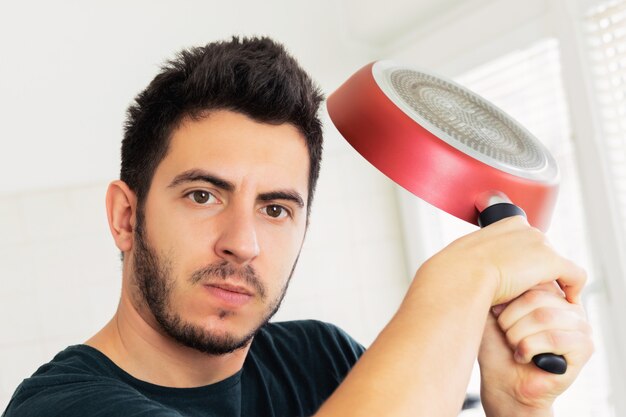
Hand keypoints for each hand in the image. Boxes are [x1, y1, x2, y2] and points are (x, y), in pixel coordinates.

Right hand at [422, 216, 586, 305]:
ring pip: (557, 265)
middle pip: (544, 252)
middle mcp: (526, 228)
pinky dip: (575, 289)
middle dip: (540, 272)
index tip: (520, 276)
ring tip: (545, 301)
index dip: (526, 261)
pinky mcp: (551, 261)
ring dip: (553, 282)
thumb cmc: (456, 272)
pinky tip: (570, 302)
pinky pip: (575, 276)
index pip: (527, 240)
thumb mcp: (466, 258)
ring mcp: (540, 243)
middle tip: (531, 295)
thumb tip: (474, 273)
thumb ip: (480, 258)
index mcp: (506, 224)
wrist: (461, 276)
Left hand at [478, 283, 593, 415]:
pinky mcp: (584, 347)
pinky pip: (553, 338)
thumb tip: (507, 272)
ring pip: (544, 317)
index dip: (508, 300)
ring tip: (514, 345)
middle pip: (537, 298)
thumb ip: (504, 289)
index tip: (497, 315)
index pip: (531, 280)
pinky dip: (529, 348)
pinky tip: (523, 356)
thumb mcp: (494, 311)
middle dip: (511, 320)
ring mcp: (580, 326)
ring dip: (518, 335)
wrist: (503, 382)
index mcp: (550, 292)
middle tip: (506, 335)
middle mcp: (569, 306)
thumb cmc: (498, 346)